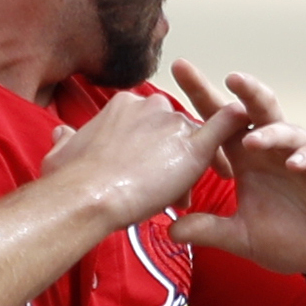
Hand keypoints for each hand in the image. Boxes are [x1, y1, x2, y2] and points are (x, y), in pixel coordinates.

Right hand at [37, 82, 248, 231]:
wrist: (90, 195)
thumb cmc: (71, 181)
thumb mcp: (61, 154)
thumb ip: (67, 141)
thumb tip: (61, 133)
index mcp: (123, 108)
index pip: (148, 127)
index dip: (149, 152)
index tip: (142, 176)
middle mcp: (151, 108)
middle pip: (174, 133)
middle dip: (171, 162)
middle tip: (165, 192)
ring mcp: (173, 124)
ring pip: (194, 141)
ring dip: (191, 170)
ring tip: (183, 197)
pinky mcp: (193, 146)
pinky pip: (222, 128)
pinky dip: (234, 125)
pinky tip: (244, 128)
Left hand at [166, 62, 305, 282]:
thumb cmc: (294, 240)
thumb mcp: (245, 237)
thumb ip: (211, 230)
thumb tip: (170, 230)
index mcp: (250, 158)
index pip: (222, 123)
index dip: (203, 97)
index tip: (179, 70)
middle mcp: (276, 148)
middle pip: (256, 111)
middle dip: (243, 92)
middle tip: (227, 77)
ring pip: (288, 130)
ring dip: (270, 133)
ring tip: (252, 141)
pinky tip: (294, 164)